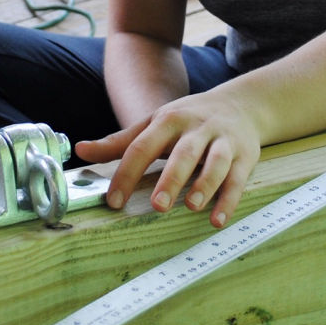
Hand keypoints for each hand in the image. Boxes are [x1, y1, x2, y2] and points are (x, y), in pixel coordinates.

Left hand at [75, 91, 261, 227]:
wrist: (242, 104)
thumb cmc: (189, 120)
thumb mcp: (155, 123)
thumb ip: (119, 142)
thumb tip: (80, 150)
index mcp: (168, 120)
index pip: (142, 146)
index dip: (126, 174)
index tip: (113, 202)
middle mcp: (196, 128)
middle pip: (183, 153)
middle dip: (170, 179)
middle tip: (157, 206)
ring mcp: (223, 140)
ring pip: (215, 163)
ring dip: (204, 185)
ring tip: (190, 207)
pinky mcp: (245, 155)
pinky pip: (237, 178)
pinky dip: (229, 199)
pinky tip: (217, 220)